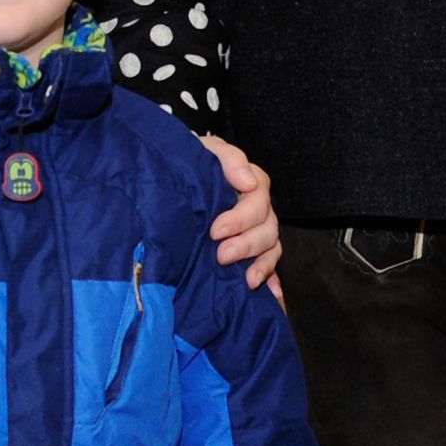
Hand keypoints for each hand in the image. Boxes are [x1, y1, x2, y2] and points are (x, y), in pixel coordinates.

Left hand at [198, 134, 282, 299]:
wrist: (173, 180)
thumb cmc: (191, 164)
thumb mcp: (206, 150)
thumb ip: (229, 159)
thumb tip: (248, 183)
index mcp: (249, 182)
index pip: (259, 198)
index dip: (241, 217)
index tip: (215, 231)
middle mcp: (257, 207)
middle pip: (268, 226)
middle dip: (246, 243)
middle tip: (221, 255)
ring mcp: (256, 230)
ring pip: (272, 246)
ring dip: (261, 263)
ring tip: (246, 280)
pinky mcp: (251, 251)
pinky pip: (271, 265)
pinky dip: (271, 278)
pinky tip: (271, 295)